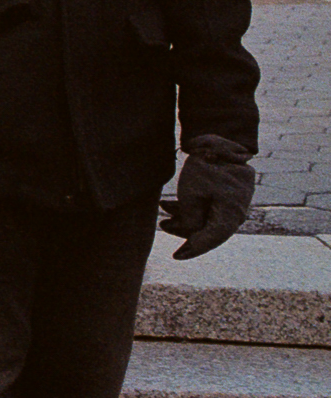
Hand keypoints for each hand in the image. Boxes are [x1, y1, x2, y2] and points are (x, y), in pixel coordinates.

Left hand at [161, 135, 254, 259]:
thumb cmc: (207, 167)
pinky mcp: (227, 195)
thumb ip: (191, 218)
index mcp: (230, 216)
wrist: (222, 141)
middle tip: (162, 226)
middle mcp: (235, 214)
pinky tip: (168, 203)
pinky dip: (190, 207)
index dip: (192, 249)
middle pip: (207, 231)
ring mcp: (232, 205)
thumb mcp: (192, 194)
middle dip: (183, 230)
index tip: (176, 256)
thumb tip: (191, 232)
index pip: (210, 240)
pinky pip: (209, 207)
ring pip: (206, 218)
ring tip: (162, 211)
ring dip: (184, 217)